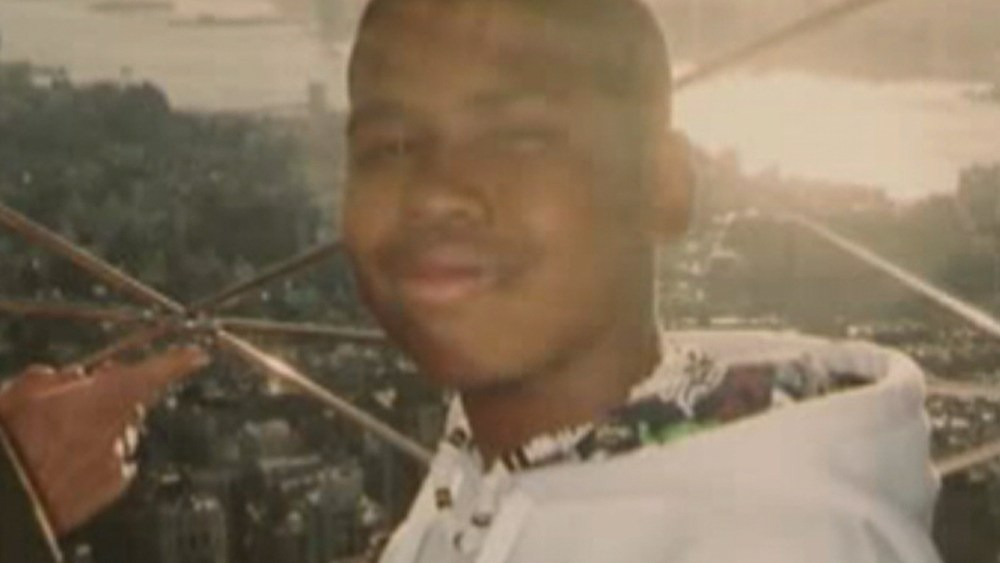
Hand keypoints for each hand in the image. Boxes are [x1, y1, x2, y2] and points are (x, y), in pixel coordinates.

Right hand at [0, 346, 208, 534]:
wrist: (9, 501)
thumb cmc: (10, 443)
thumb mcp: (18, 395)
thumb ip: (51, 379)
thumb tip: (73, 375)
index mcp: (96, 401)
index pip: (149, 375)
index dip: (176, 362)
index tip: (197, 355)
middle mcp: (115, 430)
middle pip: (132, 403)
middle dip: (116, 396)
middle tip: (82, 395)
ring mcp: (117, 459)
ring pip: (120, 433)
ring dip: (101, 430)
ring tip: (56, 443)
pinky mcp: (114, 485)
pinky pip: (117, 461)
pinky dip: (101, 458)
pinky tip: (69, 465)